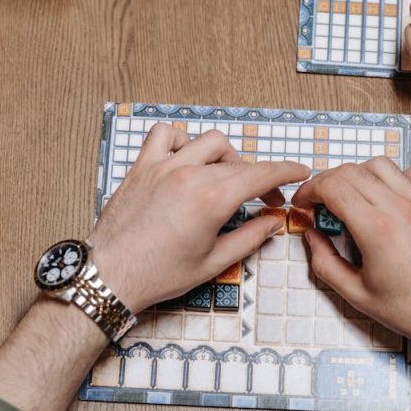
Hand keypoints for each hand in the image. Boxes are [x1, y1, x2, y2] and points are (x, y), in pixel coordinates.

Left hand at [89, 125, 309, 312]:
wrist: (111, 275)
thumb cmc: (158, 274)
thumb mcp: (213, 263)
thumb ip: (249, 238)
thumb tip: (272, 221)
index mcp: (211, 200)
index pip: (260, 174)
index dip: (286, 171)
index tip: (300, 171)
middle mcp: (189, 175)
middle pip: (238, 163)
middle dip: (259, 178)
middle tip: (264, 199)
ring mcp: (163, 167)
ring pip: (208, 141)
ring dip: (225, 156)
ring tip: (227, 178)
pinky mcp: (142, 167)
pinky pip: (164, 135)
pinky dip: (181, 140)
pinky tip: (186, 158)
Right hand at [293, 159, 410, 356]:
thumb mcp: (356, 294)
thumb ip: (325, 262)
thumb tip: (312, 237)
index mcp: (377, 231)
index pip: (333, 187)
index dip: (310, 190)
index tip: (305, 201)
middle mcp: (401, 210)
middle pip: (352, 172)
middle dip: (327, 182)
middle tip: (321, 200)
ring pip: (381, 165)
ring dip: (358, 174)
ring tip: (353, 196)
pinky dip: (396, 177)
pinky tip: (389, 195)